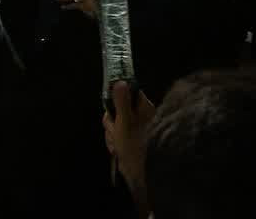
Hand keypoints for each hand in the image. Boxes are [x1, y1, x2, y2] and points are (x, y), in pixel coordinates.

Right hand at [101, 81, 153, 216]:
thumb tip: (120, 81)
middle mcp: (142, 115)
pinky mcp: (131, 140)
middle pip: (117, 109)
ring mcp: (136, 128)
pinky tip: (118, 151)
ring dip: (112, 134)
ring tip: (118, 145)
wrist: (142, 174)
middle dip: (111, 122)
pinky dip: (115, 143)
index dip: (115, 99)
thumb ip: (121, 101)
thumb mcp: (125, 121)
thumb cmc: (136, 145)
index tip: (112, 110)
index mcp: (144, 107)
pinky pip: (117, 136)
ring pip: (115, 124)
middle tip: (115, 131)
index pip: (126, 92)